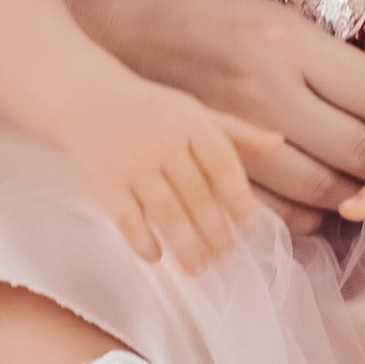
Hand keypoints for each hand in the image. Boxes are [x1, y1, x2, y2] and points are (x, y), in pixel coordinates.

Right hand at [71, 81, 276, 273]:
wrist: (84, 96)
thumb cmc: (149, 107)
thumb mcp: (194, 110)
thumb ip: (236, 131)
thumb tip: (280, 143)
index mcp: (190, 123)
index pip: (223, 163)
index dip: (240, 196)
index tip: (250, 225)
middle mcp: (163, 142)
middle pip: (197, 195)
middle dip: (215, 230)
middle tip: (225, 254)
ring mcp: (132, 163)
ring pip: (166, 213)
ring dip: (186, 245)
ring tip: (199, 267)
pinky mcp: (105, 182)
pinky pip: (127, 219)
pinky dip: (143, 241)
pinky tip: (156, 257)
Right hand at [72, 0, 364, 229]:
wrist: (117, 33)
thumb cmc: (202, 16)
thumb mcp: (270, 14)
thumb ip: (327, 54)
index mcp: (287, 43)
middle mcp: (267, 92)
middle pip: (362, 152)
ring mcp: (240, 138)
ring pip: (327, 191)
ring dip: (358, 194)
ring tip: (364, 182)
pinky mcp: (218, 172)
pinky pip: (285, 216)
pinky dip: (313, 216)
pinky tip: (318, 199)